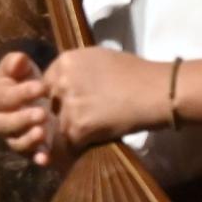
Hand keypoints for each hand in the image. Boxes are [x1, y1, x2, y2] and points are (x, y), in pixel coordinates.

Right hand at [0, 47, 50, 160]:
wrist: (34, 98)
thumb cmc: (24, 80)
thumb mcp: (20, 68)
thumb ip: (16, 63)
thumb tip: (19, 59)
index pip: (4, 97)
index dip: (22, 93)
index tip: (42, 87)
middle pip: (5, 123)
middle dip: (23, 119)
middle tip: (42, 113)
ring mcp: (13, 136)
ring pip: (16, 141)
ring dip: (29, 139)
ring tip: (43, 132)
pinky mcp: (28, 148)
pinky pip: (30, 155)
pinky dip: (37, 158)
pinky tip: (45, 159)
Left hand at [41, 45, 169, 152]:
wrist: (156, 92)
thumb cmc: (135, 73)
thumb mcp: (99, 58)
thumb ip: (76, 69)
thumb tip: (62, 81)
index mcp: (66, 61)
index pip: (46, 83)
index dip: (59, 94)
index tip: (71, 100)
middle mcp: (62, 81)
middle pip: (51, 104)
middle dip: (62, 112)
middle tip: (84, 115)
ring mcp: (69, 106)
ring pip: (58, 125)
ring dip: (73, 129)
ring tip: (94, 127)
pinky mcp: (77, 127)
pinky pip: (70, 142)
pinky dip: (81, 143)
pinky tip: (97, 136)